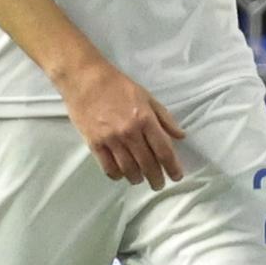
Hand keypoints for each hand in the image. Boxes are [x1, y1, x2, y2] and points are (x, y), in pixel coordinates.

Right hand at [63, 61, 187, 188]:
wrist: (85, 80)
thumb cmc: (118, 86)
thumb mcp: (147, 97)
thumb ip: (164, 118)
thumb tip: (180, 136)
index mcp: (145, 119)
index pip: (164, 150)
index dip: (172, 167)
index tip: (176, 176)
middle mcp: (130, 132)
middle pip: (148, 164)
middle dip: (156, 178)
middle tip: (159, 184)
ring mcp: (111, 140)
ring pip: (128, 169)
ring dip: (137, 178)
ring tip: (141, 179)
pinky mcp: (94, 144)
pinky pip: (108, 168)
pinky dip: (117, 175)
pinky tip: (122, 174)